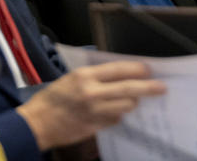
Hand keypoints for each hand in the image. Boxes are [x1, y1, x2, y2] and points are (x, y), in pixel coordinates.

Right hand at [16, 61, 165, 150]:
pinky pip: (115, 119)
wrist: (35, 124)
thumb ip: (96, 75)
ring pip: (126, 106)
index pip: (119, 70)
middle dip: (149, 87)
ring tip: (133, 99)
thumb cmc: (53, 98)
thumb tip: (123, 73)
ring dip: (132, 102)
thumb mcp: (72, 78)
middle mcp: (91, 93)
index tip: (149, 69)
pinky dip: (119, 114)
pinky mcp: (94, 126)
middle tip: (162, 88)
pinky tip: (117, 111)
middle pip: (129, 89)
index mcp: (85, 76)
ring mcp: (94, 112)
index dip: (138, 69)